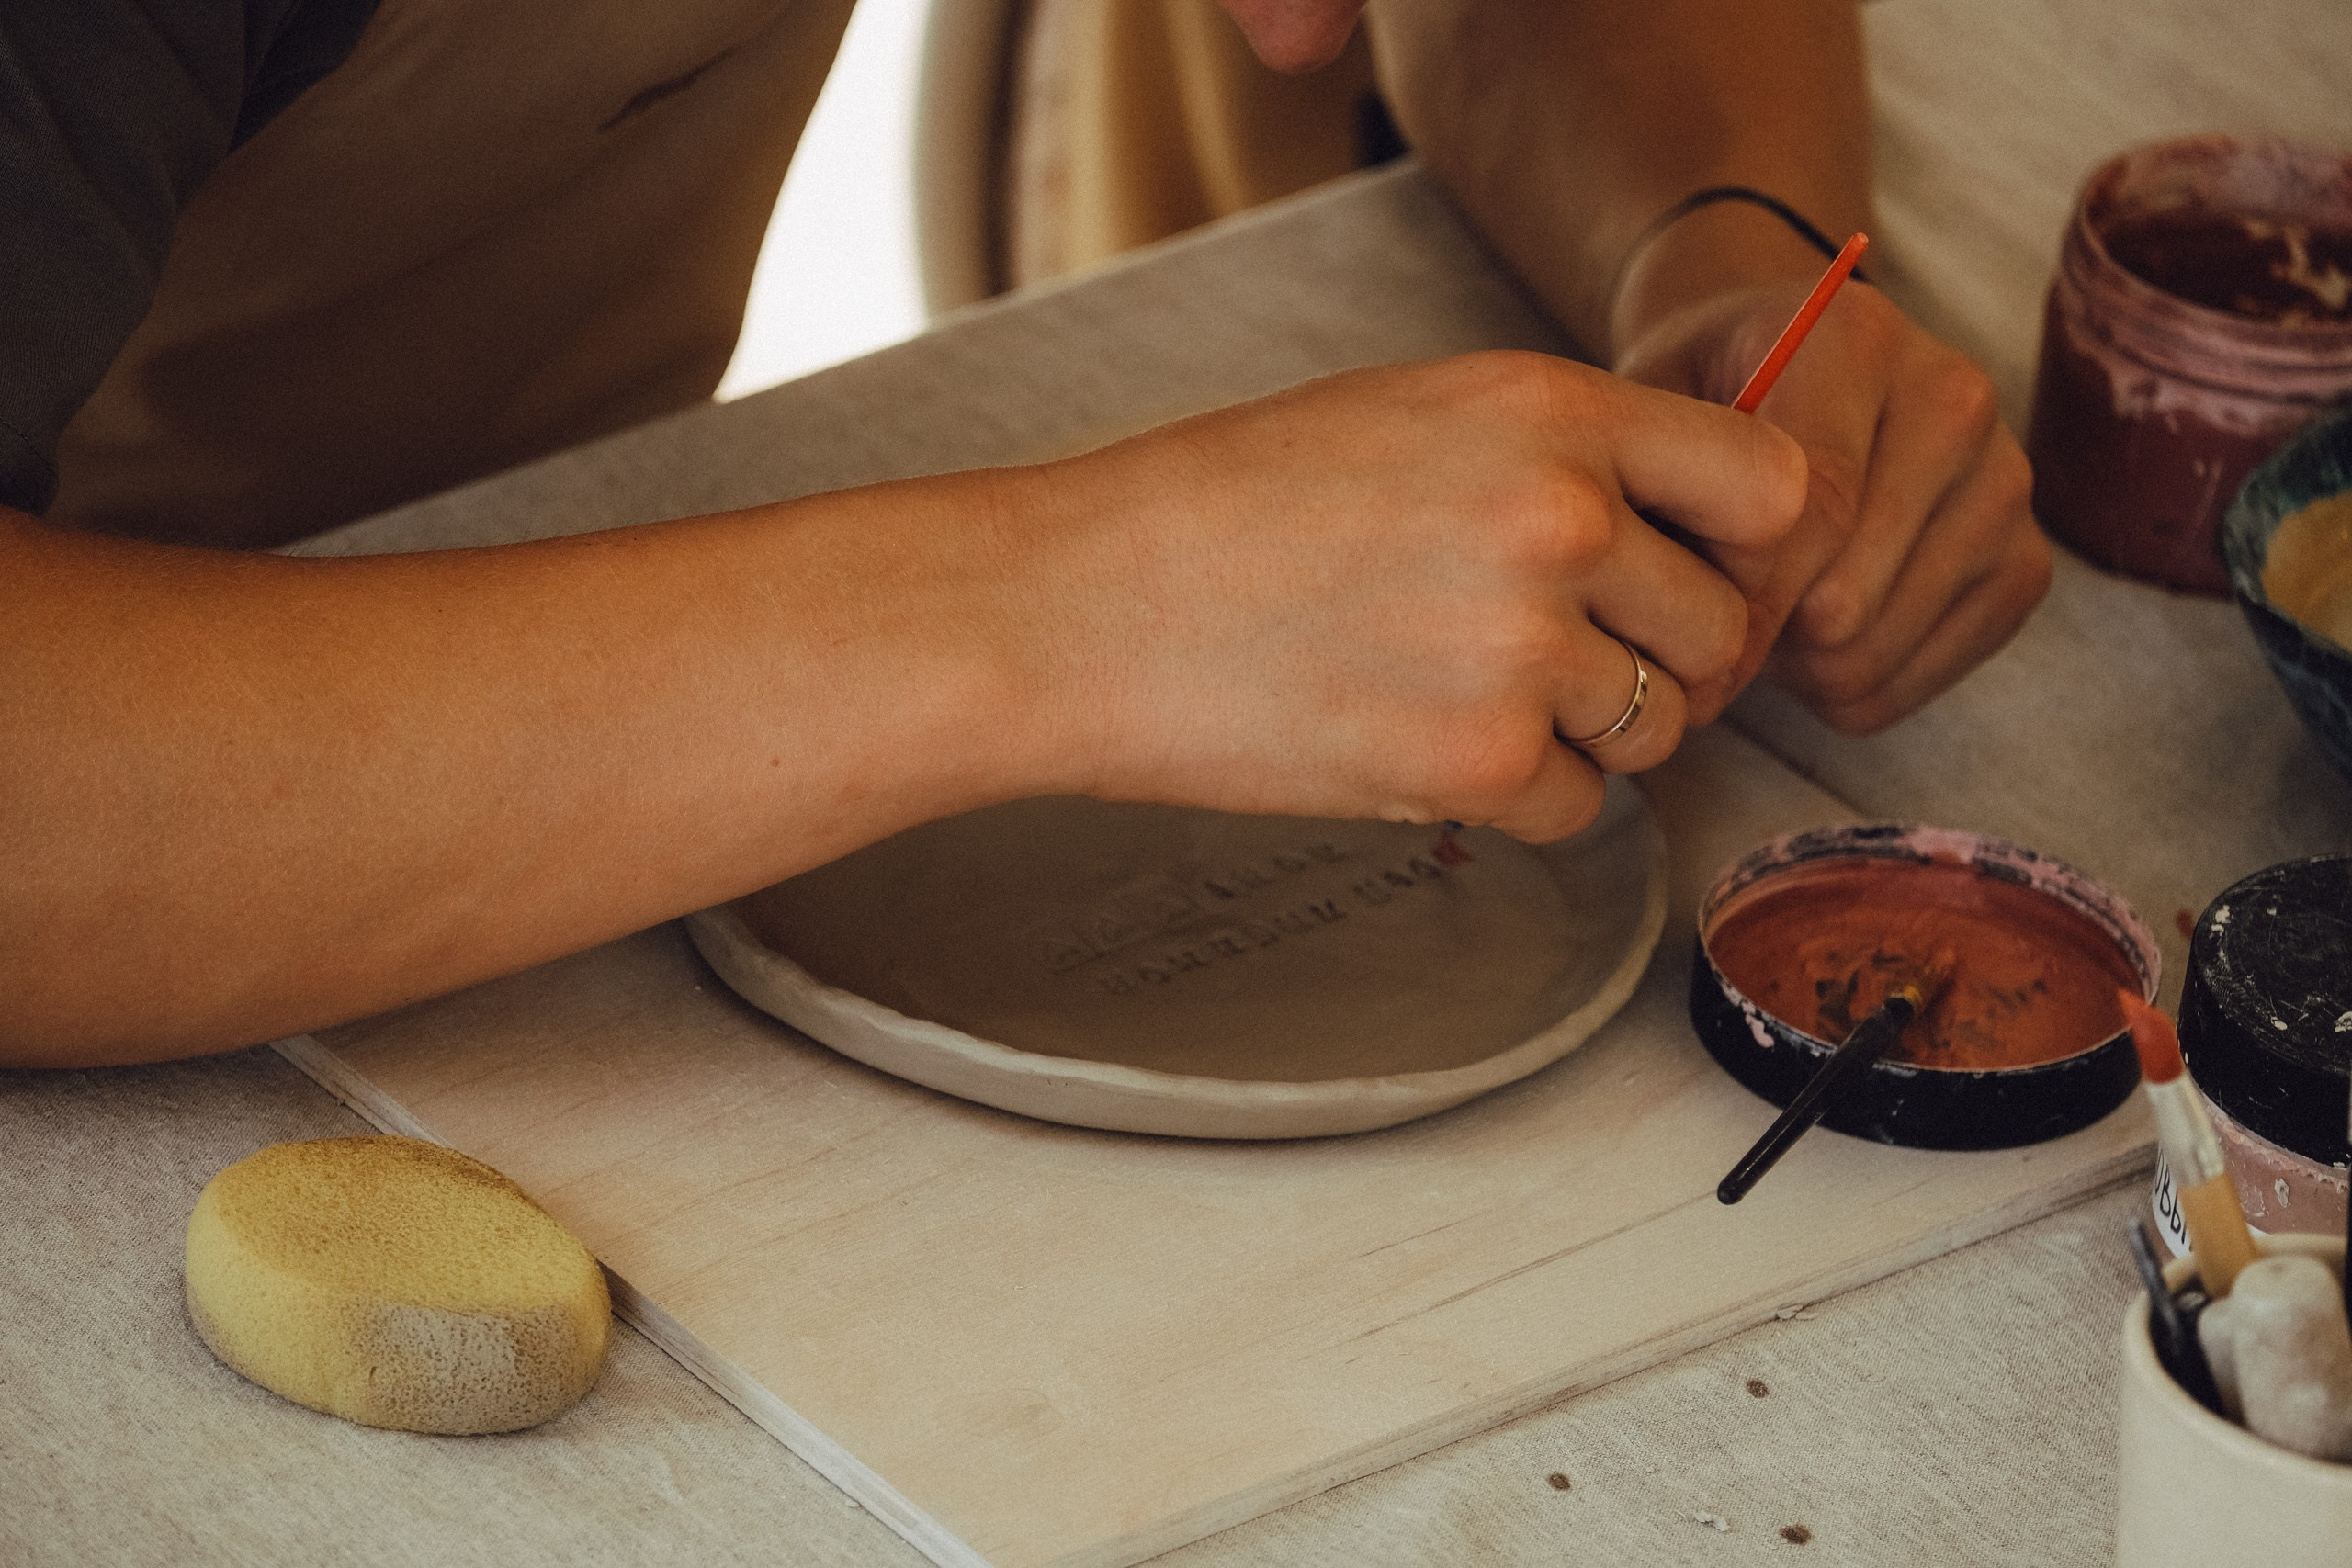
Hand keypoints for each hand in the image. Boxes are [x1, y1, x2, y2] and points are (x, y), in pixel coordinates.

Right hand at [1006, 352, 1806, 840]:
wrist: (1080, 606)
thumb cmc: (1220, 507)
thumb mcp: (1409, 415)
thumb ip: (1557, 454)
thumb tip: (1676, 535)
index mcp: (1548, 410)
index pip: (1769, 485)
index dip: (1744, 547)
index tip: (1696, 577)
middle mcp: (1558, 519)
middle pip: (1720, 629)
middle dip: (1657, 659)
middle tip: (1556, 662)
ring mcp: (1520, 647)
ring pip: (1657, 729)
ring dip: (1586, 732)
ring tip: (1464, 696)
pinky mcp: (1473, 764)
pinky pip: (1580, 810)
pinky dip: (1519, 799)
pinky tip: (1422, 747)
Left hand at [1614, 274, 2051, 732]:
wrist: (1787, 364)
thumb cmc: (1705, 396)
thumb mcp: (1655, 412)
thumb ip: (1661, 501)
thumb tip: (1672, 637)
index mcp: (1859, 340)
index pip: (1809, 513)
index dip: (1732, 607)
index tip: (1669, 658)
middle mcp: (1955, 399)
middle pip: (1842, 601)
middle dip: (1754, 637)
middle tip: (1700, 625)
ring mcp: (2004, 481)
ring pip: (1871, 652)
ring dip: (1791, 665)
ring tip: (1756, 615)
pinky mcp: (2025, 561)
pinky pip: (1914, 682)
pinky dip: (1843, 687)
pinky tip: (1809, 634)